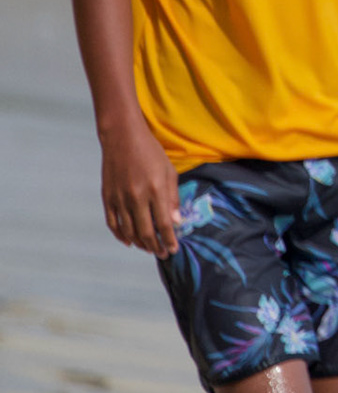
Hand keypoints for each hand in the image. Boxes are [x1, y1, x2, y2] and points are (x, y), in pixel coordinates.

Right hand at [100, 119, 179, 257]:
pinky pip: (113, 223)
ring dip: (140, 243)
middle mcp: (136, 197)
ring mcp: (119, 198)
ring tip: (149, 249)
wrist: (122, 138)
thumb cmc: (151, 153)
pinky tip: (129, 241)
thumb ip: (172, 198)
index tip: (174, 249)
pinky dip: (120, 235)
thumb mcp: (169, 172)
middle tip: (162, 254)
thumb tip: (175, 222)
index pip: (163, 224)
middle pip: (145, 232)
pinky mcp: (107, 197)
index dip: (169, 240)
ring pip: (128, 231)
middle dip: (156, 247)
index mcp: (155, 190)